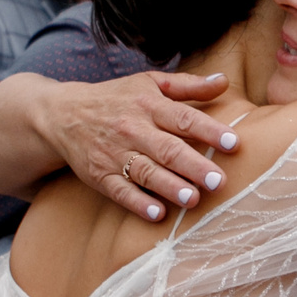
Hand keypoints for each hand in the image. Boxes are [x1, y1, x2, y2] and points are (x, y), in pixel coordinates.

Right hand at [36, 71, 240, 219]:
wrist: (63, 114)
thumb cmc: (117, 98)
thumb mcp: (150, 83)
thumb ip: (188, 85)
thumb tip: (224, 81)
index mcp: (149, 105)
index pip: (184, 118)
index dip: (209, 130)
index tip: (233, 143)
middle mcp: (133, 129)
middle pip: (168, 149)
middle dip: (194, 166)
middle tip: (219, 181)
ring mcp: (116, 154)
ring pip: (146, 172)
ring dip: (170, 187)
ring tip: (193, 199)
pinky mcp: (100, 175)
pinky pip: (120, 191)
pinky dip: (137, 203)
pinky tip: (156, 214)